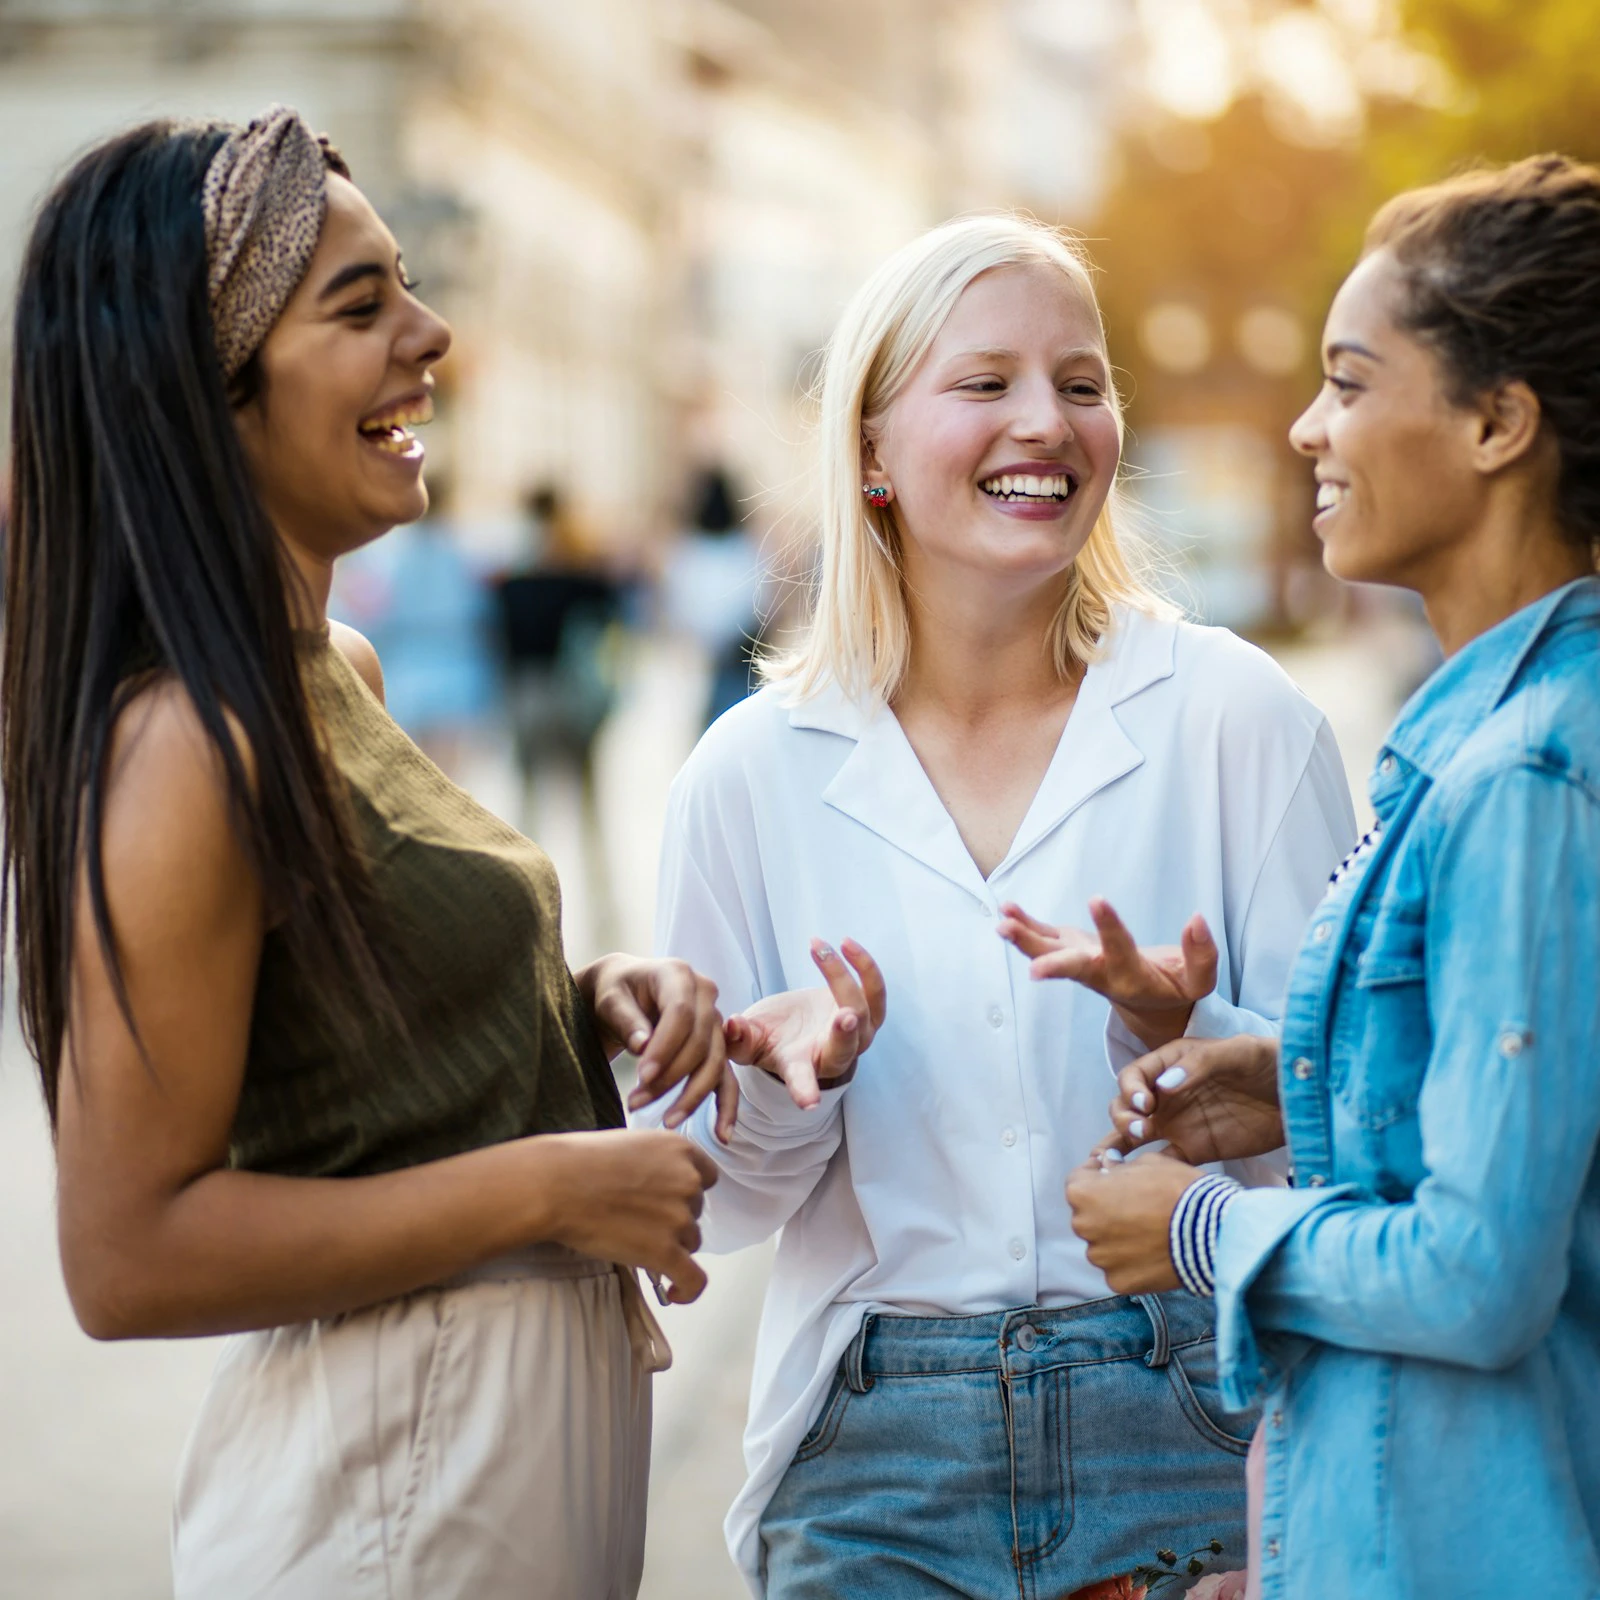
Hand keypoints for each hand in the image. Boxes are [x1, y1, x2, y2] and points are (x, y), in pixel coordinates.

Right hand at [543, 1128, 718, 1303]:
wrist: (558, 1184)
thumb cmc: (581, 1160)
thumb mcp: (631, 1143)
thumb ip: (656, 1162)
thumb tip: (655, 1183)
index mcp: (680, 1150)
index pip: (706, 1177)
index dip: (688, 1191)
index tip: (672, 1200)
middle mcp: (688, 1182)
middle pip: (695, 1211)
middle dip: (673, 1217)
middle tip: (638, 1221)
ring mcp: (679, 1218)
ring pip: (690, 1241)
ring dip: (671, 1246)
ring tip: (636, 1246)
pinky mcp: (666, 1252)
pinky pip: (693, 1280)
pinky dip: (688, 1289)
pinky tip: (675, 1291)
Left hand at [579, 954, 735, 1143]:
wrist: (625, 991)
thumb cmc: (614, 992)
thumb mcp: (610, 999)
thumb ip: (627, 1020)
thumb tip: (642, 1046)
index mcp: (679, 974)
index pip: (680, 1013)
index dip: (664, 1048)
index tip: (641, 1077)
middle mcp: (706, 995)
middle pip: (699, 1043)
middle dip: (671, 1078)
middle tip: (637, 1103)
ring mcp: (715, 1022)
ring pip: (714, 1064)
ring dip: (691, 1097)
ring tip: (665, 1122)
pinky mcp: (715, 1047)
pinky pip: (726, 1078)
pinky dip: (727, 1107)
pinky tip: (723, 1135)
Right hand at [724, 938, 885, 1109]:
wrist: (797, 1026)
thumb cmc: (771, 1037)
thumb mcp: (749, 1039)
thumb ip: (739, 1037)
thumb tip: (730, 1023)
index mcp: (801, 1065)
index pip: (803, 1080)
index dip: (805, 1090)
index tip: (809, 1103)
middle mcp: (834, 1055)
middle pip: (844, 1047)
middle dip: (846, 1034)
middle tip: (846, 1016)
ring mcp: (857, 1035)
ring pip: (864, 1011)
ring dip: (848, 979)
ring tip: (827, 949)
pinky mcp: (869, 1011)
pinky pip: (873, 988)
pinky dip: (863, 966)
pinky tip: (845, 944)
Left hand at [997, 897, 1217, 1050]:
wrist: (1146, 1003)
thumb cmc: (1174, 988)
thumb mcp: (1198, 982)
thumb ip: (1202, 956)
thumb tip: (1198, 918)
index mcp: (1131, 977)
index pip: (1119, 949)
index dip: (1109, 926)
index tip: (1097, 899)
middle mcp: (1100, 972)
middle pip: (1074, 967)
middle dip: (1052, 962)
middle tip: (1031, 965)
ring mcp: (1080, 963)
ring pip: (1049, 953)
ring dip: (1024, 940)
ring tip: (1003, 923)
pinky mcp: (1069, 951)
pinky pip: (1044, 940)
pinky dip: (1025, 925)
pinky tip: (1006, 910)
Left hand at [1066, 1150, 1199, 1294]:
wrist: (1209, 1231)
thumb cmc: (1177, 1189)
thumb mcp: (1146, 1162)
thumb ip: (1118, 1166)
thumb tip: (1107, 1165)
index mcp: (1083, 1193)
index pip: (1078, 1182)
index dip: (1096, 1178)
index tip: (1112, 1178)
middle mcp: (1084, 1226)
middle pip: (1089, 1216)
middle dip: (1106, 1210)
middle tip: (1137, 1208)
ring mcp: (1101, 1257)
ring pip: (1103, 1245)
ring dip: (1118, 1239)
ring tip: (1149, 1233)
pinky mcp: (1119, 1282)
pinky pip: (1119, 1269)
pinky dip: (1131, 1263)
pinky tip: (1153, 1253)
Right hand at [1097, 1033, 1282, 1166]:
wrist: (1301, 1096)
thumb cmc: (1269, 1063)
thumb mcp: (1238, 1052)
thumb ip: (1200, 1063)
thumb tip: (1164, 1085)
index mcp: (1171, 1063)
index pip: (1133, 1076)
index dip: (1130, 1090)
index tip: (1145, 1104)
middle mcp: (1167, 1094)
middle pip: (1125, 1106)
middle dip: (1123, 1117)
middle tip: (1142, 1130)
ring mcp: (1178, 1123)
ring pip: (1135, 1134)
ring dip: (1122, 1143)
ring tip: (1121, 1157)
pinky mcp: (1194, 1150)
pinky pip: (1163, 1161)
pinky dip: (1148, 1169)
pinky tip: (1142, 1179)